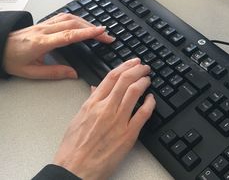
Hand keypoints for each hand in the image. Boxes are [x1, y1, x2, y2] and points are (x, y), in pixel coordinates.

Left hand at [3, 13, 114, 78]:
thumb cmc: (10, 60)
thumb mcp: (31, 72)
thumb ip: (54, 72)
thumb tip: (73, 73)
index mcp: (41, 43)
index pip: (69, 35)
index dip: (87, 33)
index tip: (102, 32)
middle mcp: (44, 31)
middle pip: (74, 24)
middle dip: (93, 29)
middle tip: (108, 37)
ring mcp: (43, 25)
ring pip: (69, 18)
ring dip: (86, 23)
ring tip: (98, 31)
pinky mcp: (43, 24)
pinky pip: (62, 17)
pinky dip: (76, 19)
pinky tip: (82, 24)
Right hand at [53, 58, 155, 179]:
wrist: (75, 169)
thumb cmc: (74, 148)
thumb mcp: (78, 119)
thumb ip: (89, 102)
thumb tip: (95, 88)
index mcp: (92, 104)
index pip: (111, 77)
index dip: (125, 66)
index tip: (133, 62)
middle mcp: (106, 109)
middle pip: (125, 81)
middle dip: (138, 70)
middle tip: (145, 67)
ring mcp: (118, 121)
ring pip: (135, 93)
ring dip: (144, 82)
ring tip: (148, 79)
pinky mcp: (128, 134)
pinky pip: (143, 113)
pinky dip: (150, 103)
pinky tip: (152, 99)